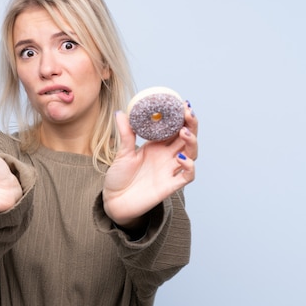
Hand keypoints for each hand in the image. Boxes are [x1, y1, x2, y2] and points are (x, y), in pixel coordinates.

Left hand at [103, 102, 196, 225]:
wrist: (114, 201)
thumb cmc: (118, 177)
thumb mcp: (122, 153)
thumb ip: (126, 133)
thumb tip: (121, 112)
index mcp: (157, 146)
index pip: (174, 127)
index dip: (181, 116)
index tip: (181, 103)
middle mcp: (167, 156)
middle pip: (187, 138)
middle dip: (191, 124)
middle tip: (188, 112)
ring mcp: (170, 170)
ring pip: (191, 153)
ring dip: (192, 141)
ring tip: (184, 131)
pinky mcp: (170, 185)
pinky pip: (187, 176)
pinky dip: (189, 166)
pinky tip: (180, 158)